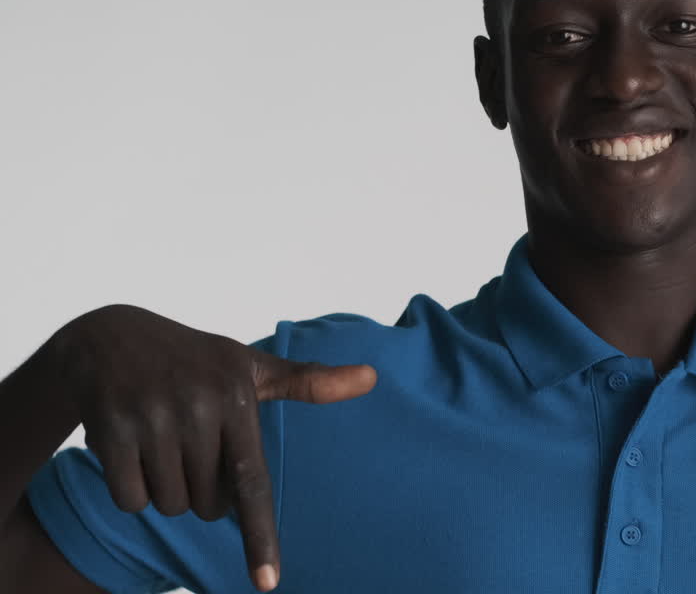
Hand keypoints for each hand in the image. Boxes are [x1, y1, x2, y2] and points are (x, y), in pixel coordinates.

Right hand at [55, 304, 376, 590]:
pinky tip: (129, 448)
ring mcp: (151, 417)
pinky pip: (130, 500)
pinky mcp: (111, 429)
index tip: (268, 583)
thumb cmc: (196, 362)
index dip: (259, 536)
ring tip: (160, 440)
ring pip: (171, 505)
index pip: (252, 482)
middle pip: (209, 504)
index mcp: (237, 396)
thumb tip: (373, 377)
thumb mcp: (251, 368)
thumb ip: (309, 382)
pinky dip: (130, 489)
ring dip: (166, 488)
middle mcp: (197, 406)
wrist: (110, 338)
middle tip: (189, 443)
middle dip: (201, 488)